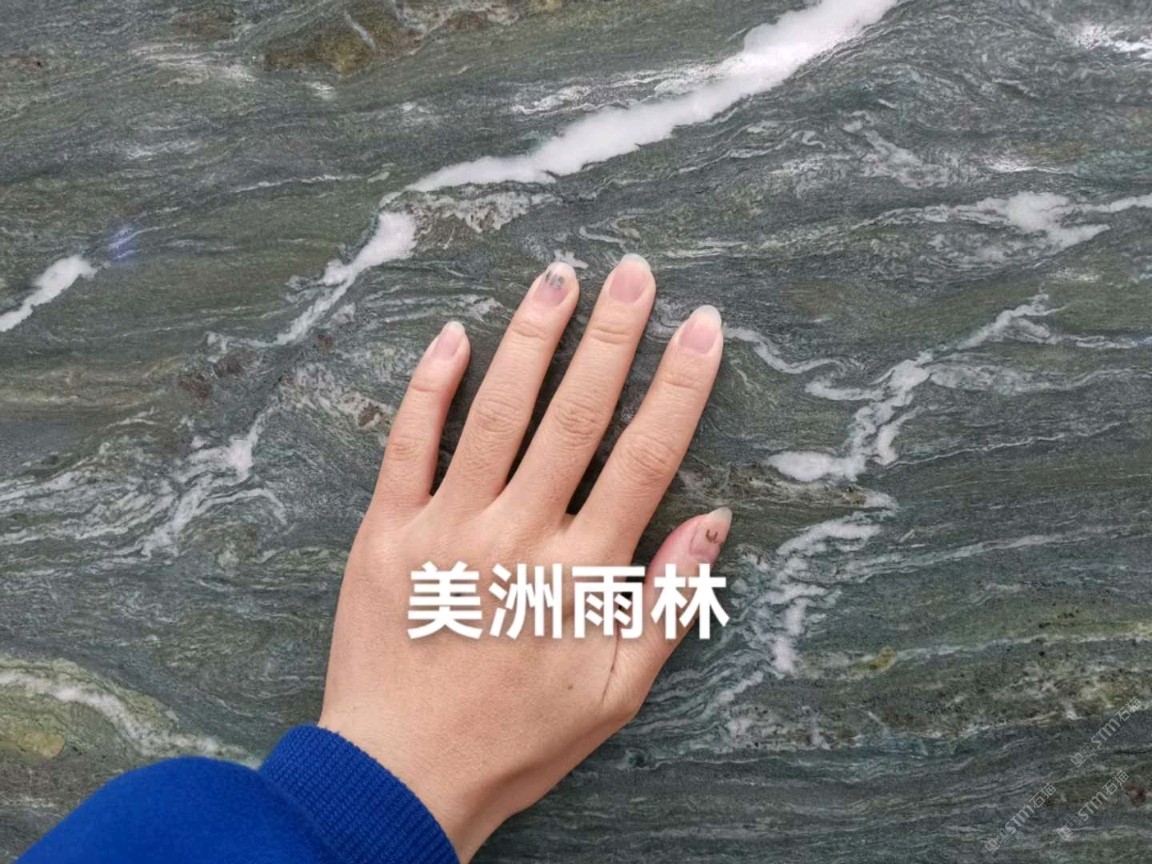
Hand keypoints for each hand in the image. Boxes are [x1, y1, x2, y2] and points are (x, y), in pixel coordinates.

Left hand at [318, 254, 728, 860]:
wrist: (399, 775)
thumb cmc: (517, 739)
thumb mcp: (616, 691)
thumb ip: (669, 604)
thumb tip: (713, 523)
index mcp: (582, 573)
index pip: (645, 457)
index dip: (679, 386)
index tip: (701, 327)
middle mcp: (518, 536)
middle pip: (576, 416)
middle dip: (612, 336)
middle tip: (633, 271)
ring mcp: (447, 528)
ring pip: (497, 413)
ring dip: (531, 339)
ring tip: (558, 277)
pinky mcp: (386, 533)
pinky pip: (409, 444)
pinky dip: (431, 386)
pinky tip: (454, 336)